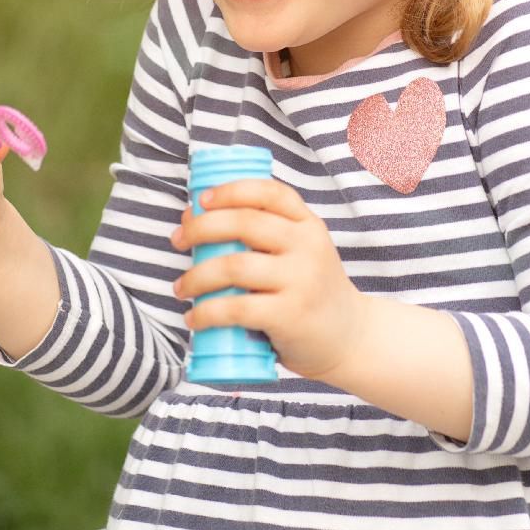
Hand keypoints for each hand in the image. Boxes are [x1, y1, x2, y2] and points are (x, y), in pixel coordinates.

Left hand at [167, 177, 374, 381]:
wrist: (351, 339)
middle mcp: (308, 247)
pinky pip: (237, 308)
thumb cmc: (311, 291)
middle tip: (177, 240)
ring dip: (196, 276)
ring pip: (234, 266)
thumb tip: (193, 218)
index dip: (230, 190)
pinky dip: (207, 313)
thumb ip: (263, 235)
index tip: (199, 200)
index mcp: (308, 225)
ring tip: (180, 287)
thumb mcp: (301, 253)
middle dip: (200, 228)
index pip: (269, 193)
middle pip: (244, 223)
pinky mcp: (290, 315)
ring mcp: (301, 281)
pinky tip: (194, 318)